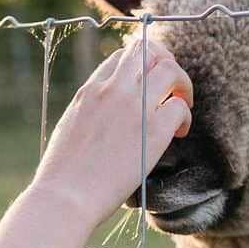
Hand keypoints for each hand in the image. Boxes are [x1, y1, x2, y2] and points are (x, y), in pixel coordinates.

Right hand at [32, 35, 192, 225]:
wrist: (65, 197)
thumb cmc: (63, 174)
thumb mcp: (70, 126)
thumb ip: (91, 110)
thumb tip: (107, 112)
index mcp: (90, 90)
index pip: (123, 55)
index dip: (143, 63)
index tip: (149, 81)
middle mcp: (112, 90)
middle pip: (148, 50)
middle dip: (165, 61)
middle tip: (172, 84)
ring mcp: (134, 108)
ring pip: (171, 70)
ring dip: (182, 84)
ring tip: (182, 104)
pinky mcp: (153, 132)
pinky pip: (180, 107)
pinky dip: (185, 116)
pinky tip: (179, 132)